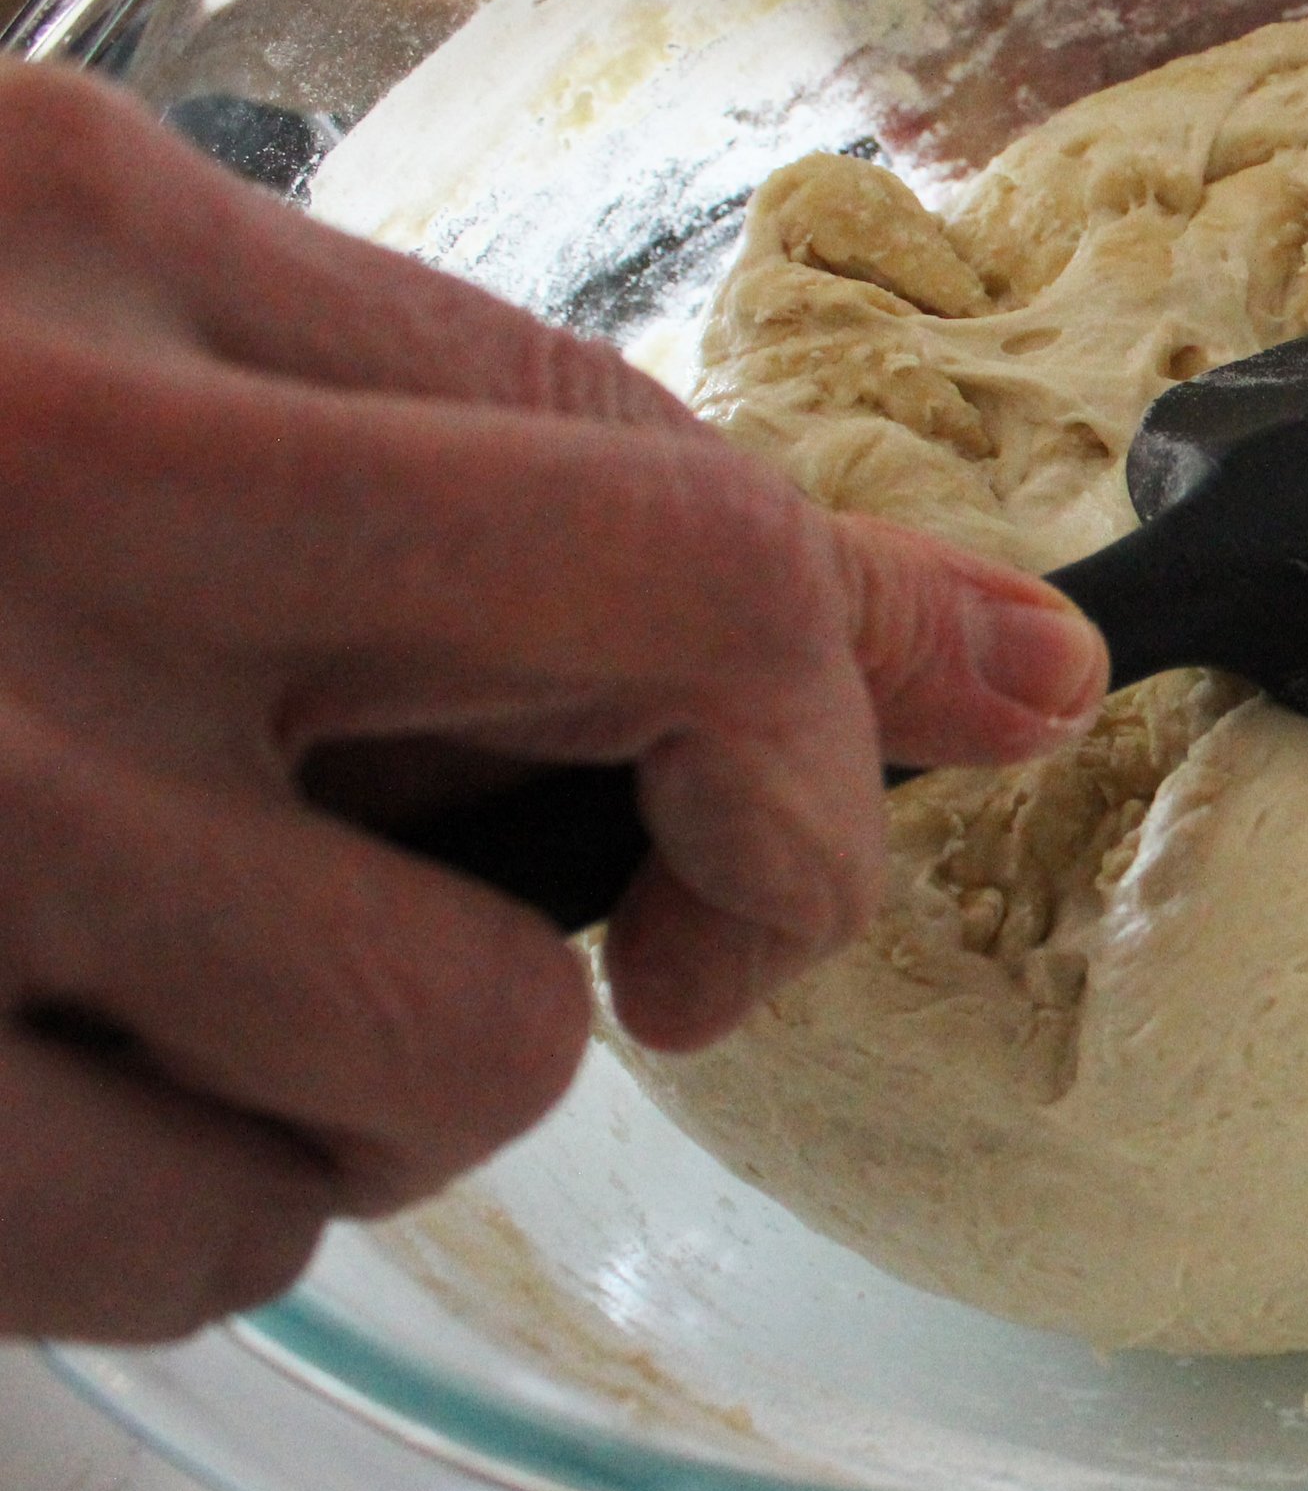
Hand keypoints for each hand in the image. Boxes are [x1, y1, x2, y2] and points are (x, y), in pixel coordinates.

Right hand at [0, 65, 1104, 1340]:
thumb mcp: (98, 353)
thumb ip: (533, 484)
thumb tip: (1026, 660)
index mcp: (98, 249)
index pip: (672, 479)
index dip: (828, 692)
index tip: (849, 791)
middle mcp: (32, 488)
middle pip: (669, 658)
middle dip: (727, 869)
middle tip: (617, 931)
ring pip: (446, 1052)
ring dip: (397, 1071)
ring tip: (198, 975)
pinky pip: (196, 1241)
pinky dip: (197, 1207)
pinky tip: (52, 1079)